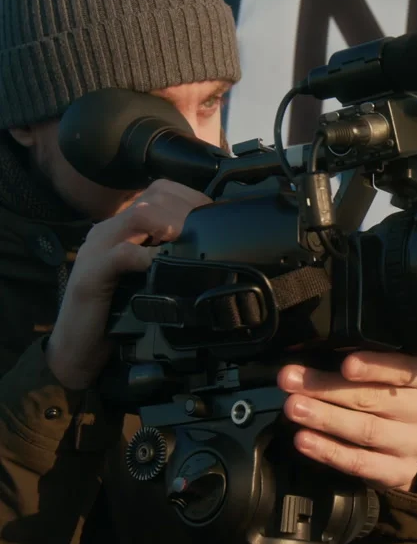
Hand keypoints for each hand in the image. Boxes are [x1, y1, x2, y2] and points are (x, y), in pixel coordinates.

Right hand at [46, 179, 209, 390]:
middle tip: (209, 231)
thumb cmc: (116, 318)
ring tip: (189, 241)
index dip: (191, 200)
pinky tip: (163, 265)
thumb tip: (207, 254)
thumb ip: (166, 261)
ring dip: (172, 224)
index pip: (161, 192)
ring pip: (140, 215)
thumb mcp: (147, 281)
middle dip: (187, 210)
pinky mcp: (91, 275)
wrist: (76, 352)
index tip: (214, 218)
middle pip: (154, 197)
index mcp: (122, 229)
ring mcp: (97, 249)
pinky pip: (123, 253)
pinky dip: (148, 256)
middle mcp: (108, 231)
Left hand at [277, 351, 416, 491]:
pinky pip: (359, 462)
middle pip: (372, 399)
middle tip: (291, 382)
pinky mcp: (399, 472)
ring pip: (365, 430)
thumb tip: (307, 361)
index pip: (402, 369)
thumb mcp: (380, 373)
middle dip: (326, 388)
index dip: (374, 367)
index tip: (345, 364)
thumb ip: (352, 363)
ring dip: (324, 418)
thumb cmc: (384, 394)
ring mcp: (414, 444)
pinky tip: (303, 440)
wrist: (404, 443)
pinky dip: (327, 450)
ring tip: (292, 408)